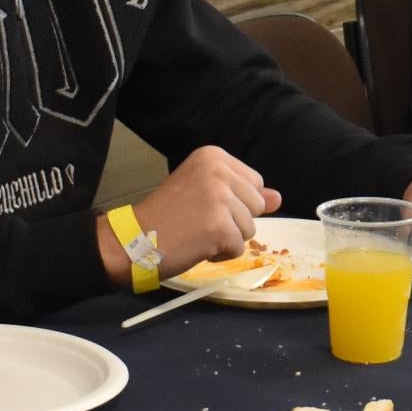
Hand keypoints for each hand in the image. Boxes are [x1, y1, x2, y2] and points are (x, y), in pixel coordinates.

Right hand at [107, 145, 279, 281]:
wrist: (133, 239)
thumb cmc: (166, 216)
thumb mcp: (206, 194)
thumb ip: (243, 193)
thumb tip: (278, 198)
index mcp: (214, 156)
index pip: (255, 183)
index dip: (234, 203)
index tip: (202, 204)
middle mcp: (219, 170)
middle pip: (256, 206)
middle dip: (233, 221)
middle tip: (197, 220)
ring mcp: (220, 197)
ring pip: (250, 229)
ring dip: (226, 239)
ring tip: (196, 232)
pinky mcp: (220, 225)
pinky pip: (239, 247)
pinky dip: (220, 254)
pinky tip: (196, 245)